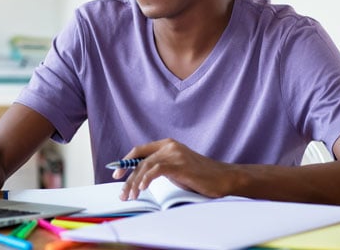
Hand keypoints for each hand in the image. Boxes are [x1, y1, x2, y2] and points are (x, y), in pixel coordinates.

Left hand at [115, 138, 234, 200]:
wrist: (223, 178)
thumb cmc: (199, 176)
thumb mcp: (175, 168)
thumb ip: (159, 167)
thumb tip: (138, 176)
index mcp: (166, 144)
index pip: (139, 150)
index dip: (125, 162)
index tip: (117, 175)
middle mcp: (169, 145)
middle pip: (140, 160)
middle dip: (128, 178)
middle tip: (123, 193)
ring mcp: (174, 153)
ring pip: (146, 166)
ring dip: (135, 183)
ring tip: (131, 196)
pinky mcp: (180, 164)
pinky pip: (157, 169)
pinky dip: (147, 179)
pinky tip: (143, 189)